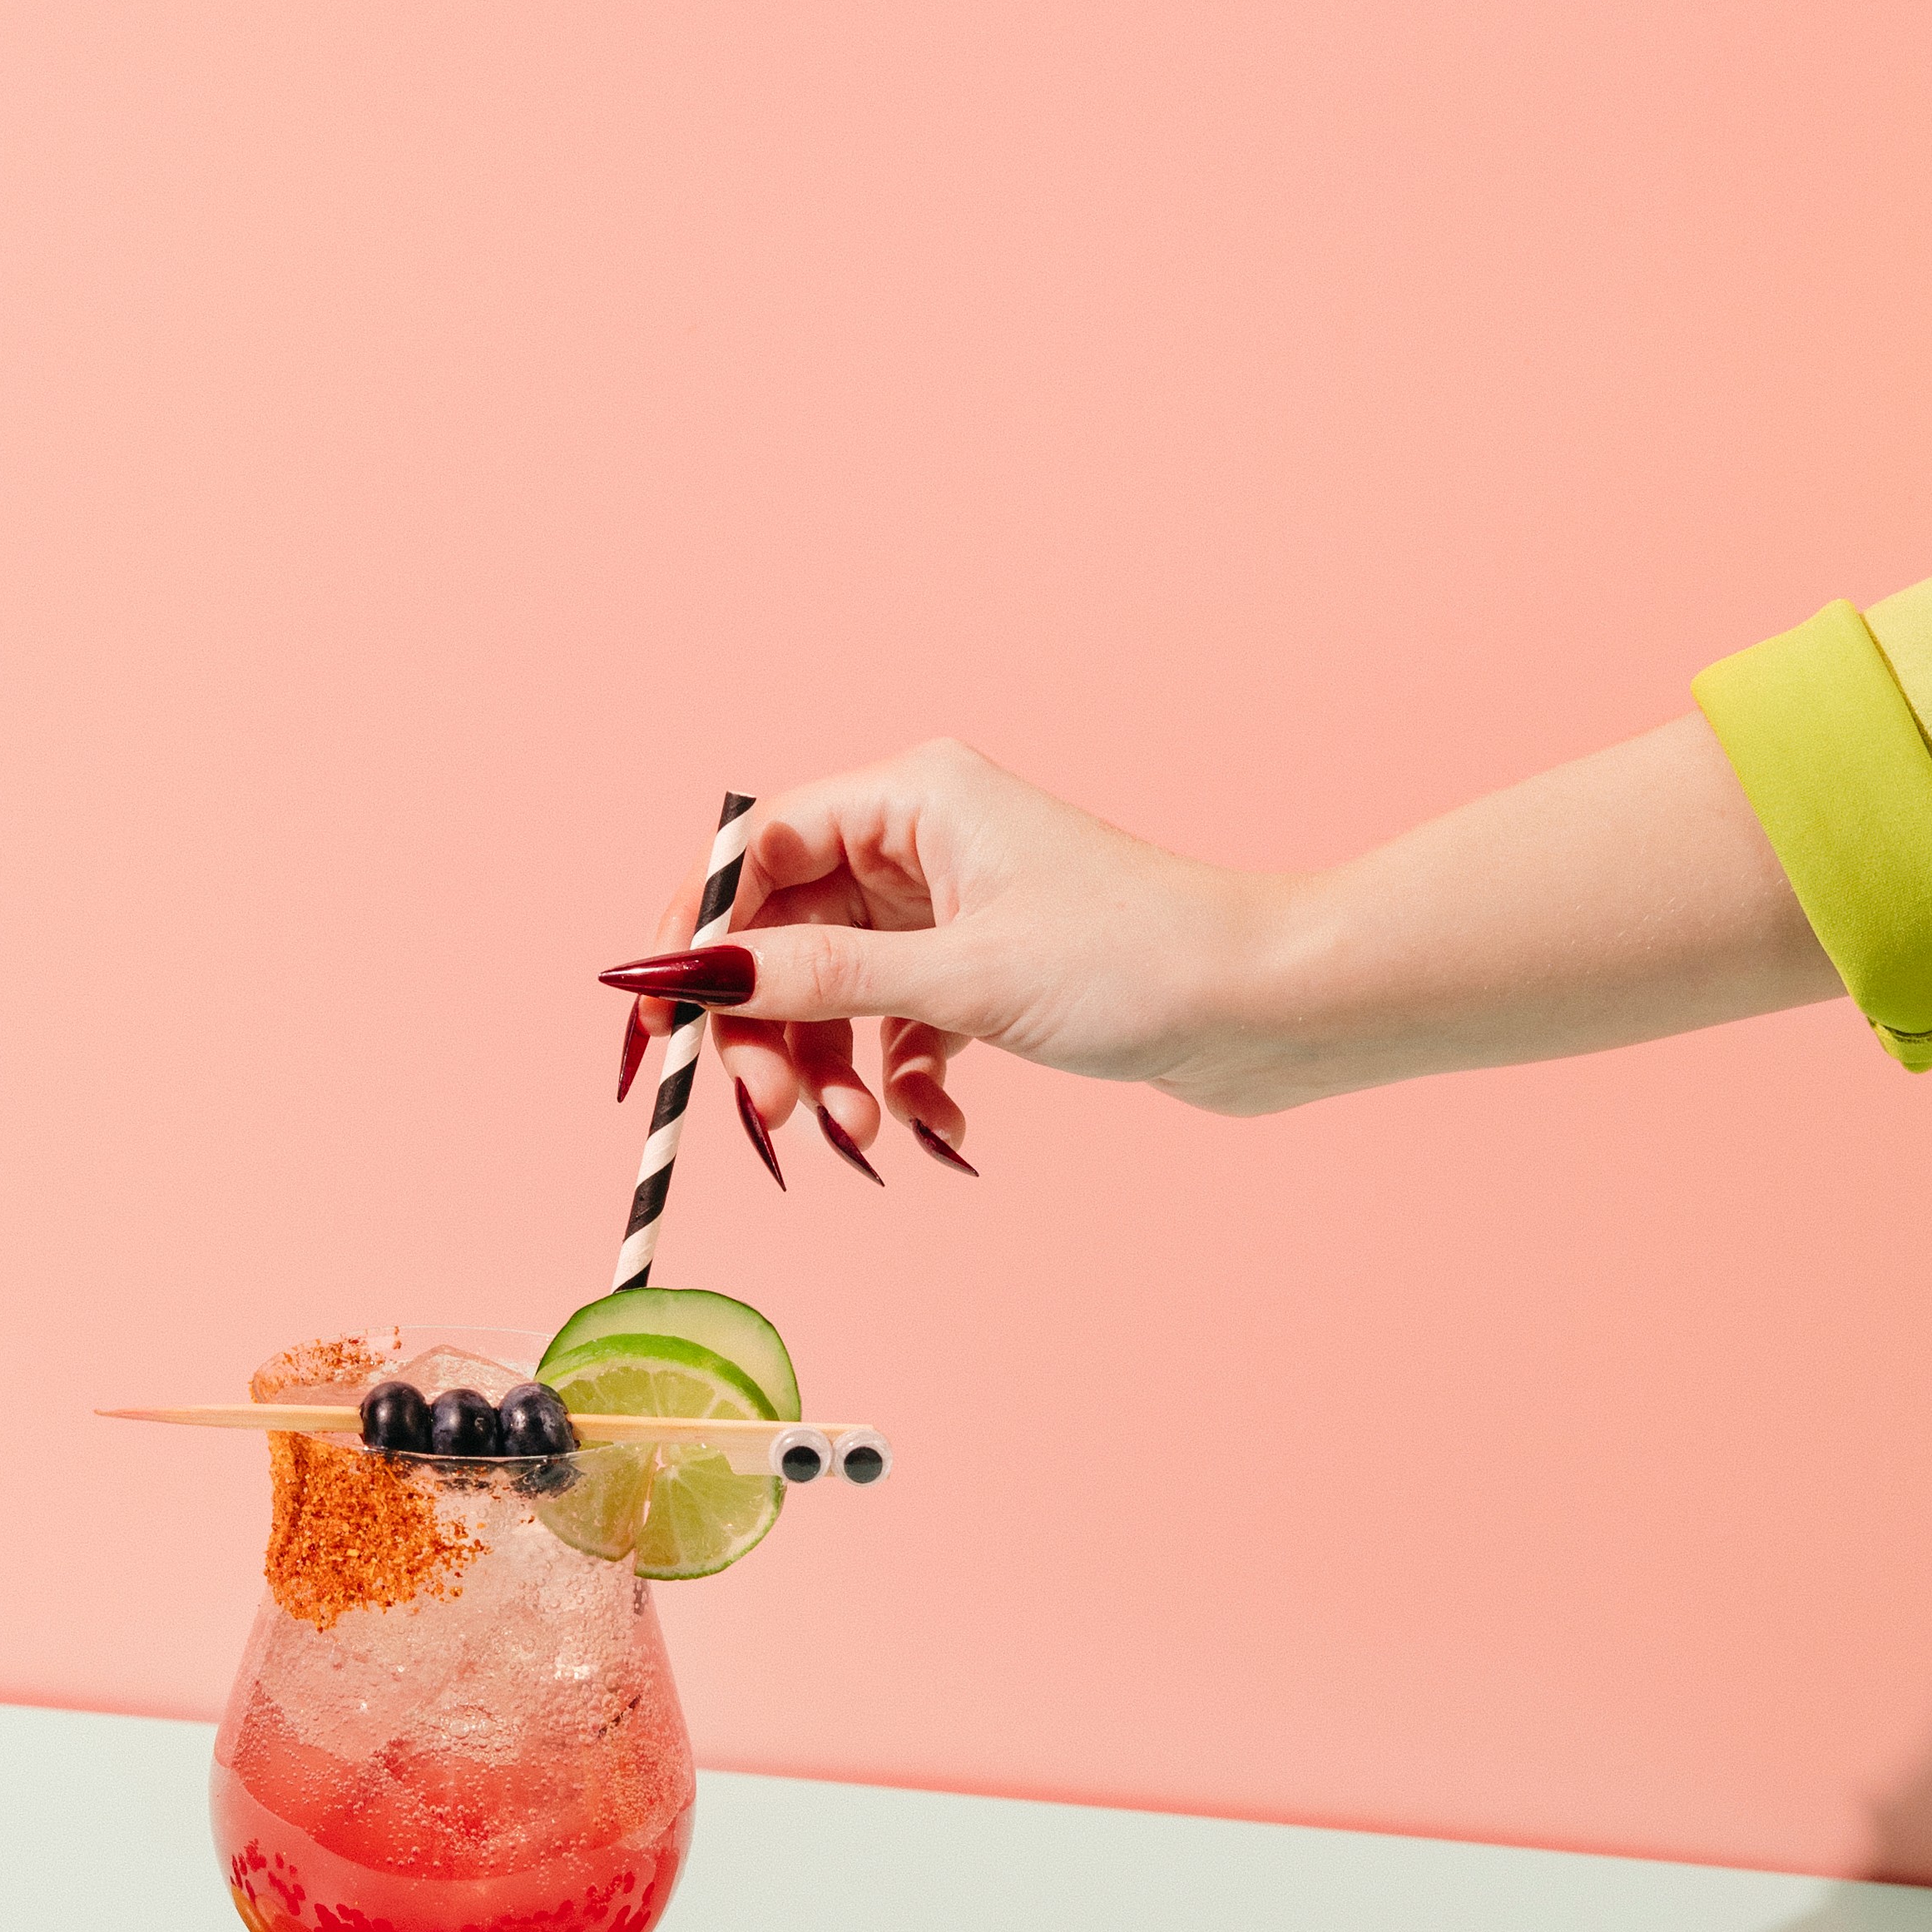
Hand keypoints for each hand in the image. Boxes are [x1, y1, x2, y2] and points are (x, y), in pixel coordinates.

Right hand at [609, 740, 1279, 1167]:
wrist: (1271, 1008)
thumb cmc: (1140, 962)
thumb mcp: (960, 978)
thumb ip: (815, 980)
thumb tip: (686, 980)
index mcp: (913, 795)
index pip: (755, 850)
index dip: (696, 934)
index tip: (660, 1023)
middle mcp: (926, 837)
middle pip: (784, 929)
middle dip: (768, 1028)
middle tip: (772, 1114)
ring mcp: (955, 906)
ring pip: (835, 988)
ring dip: (829, 1070)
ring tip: (861, 1136)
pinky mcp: (985, 970)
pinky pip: (894, 1025)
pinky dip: (896, 1080)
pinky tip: (935, 1124)